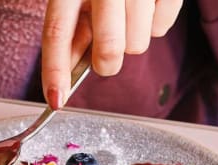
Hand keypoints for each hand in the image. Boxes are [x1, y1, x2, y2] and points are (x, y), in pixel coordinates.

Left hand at [41, 0, 181, 108]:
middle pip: (108, 49)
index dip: (55, 71)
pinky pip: (162, 27)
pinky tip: (146, 4)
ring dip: (132, 39)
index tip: (56, 100)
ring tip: (128, 13)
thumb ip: (71, 27)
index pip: (57, 32)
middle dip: (107, 64)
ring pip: (138, 45)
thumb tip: (67, 68)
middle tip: (107, 55)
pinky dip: (154, 24)